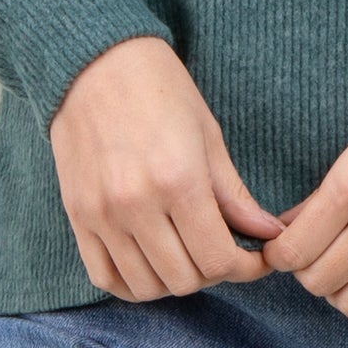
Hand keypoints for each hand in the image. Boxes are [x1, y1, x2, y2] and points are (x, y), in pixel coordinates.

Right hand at [49, 35, 286, 300]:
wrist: (95, 60)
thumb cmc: (159, 88)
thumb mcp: (208, 134)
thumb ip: (235, 194)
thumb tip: (269, 235)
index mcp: (179, 180)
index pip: (218, 259)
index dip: (245, 269)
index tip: (254, 260)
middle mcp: (137, 204)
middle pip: (184, 280)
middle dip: (212, 273)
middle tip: (222, 251)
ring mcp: (102, 214)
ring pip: (145, 287)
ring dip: (173, 280)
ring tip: (187, 254)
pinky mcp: (77, 216)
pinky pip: (104, 277)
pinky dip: (131, 282)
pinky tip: (150, 263)